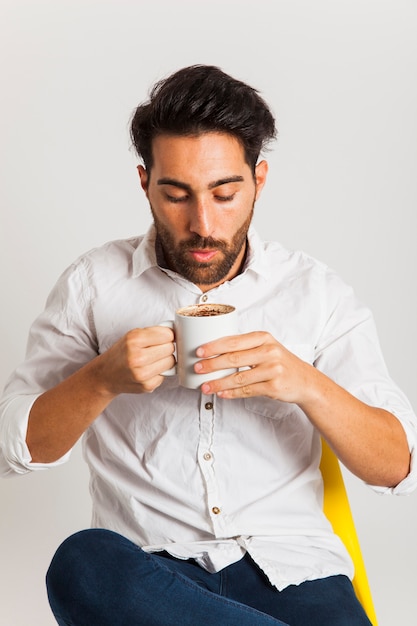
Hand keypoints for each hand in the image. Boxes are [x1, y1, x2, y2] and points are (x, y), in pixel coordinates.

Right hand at [96, 326, 174, 395]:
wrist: (106, 375)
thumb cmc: (122, 353)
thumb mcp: (132, 335)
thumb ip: (153, 332)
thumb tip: (176, 332)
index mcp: (134, 340)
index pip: (167, 335)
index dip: (168, 335)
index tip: (163, 337)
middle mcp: (137, 357)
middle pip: (170, 348)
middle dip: (166, 347)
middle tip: (156, 349)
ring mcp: (142, 373)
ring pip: (171, 362)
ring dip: (165, 359)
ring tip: (153, 359)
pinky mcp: (147, 385)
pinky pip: (165, 375)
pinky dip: (160, 372)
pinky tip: (149, 370)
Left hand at [195, 331, 313, 401]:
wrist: (305, 381)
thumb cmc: (281, 363)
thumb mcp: (267, 347)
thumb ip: (245, 347)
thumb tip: (214, 352)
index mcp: (264, 338)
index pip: (233, 341)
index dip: (214, 346)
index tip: (199, 351)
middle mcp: (269, 352)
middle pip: (233, 358)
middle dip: (212, 364)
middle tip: (197, 368)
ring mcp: (272, 370)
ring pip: (238, 378)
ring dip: (218, 383)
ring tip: (205, 386)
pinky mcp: (274, 387)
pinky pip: (247, 391)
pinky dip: (231, 393)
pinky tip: (221, 393)